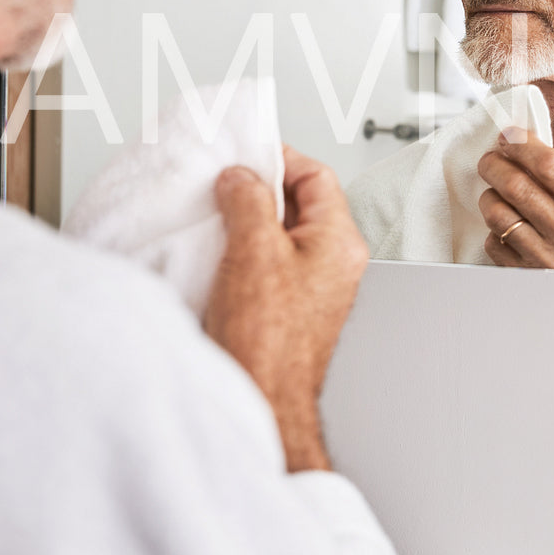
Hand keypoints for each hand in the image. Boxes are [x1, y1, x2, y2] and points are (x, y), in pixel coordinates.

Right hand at [203, 146, 367, 472]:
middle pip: (300, 203)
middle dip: (259, 189)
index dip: (280, 158)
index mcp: (340, 242)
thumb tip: (241, 177)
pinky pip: (269, 263)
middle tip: (222, 184)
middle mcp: (334, 263)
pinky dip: (243, 251)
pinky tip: (216, 254)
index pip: (317, 176)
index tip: (246, 154)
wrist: (262, 400)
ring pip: (281, 234)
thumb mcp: (253, 250)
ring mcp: (313, 287)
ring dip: (247, 220)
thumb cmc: (267, 340)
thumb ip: (250, 201)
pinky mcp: (289, 308)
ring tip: (214, 218)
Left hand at [476, 130, 553, 274]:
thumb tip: (534, 156)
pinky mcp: (527, 278)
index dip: (522, 145)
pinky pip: (494, 245)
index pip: (550, 166)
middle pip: (516, 186)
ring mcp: (546, 261)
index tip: (510, 137)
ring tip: (496, 192)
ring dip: (491, 196)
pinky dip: (494, 230)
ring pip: (498, 214)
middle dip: (495, 164)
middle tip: (491, 158)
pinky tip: (506, 227)